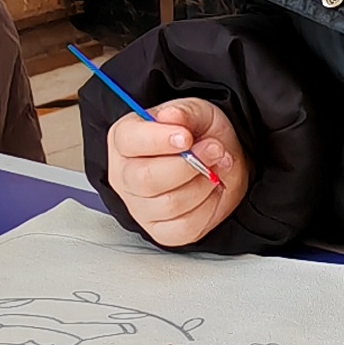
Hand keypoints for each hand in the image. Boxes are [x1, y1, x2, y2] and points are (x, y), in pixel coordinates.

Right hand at [106, 98, 244, 247]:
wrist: (219, 162)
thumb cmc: (200, 137)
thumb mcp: (197, 112)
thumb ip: (185, 112)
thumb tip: (172, 117)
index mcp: (124, 141)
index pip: (129, 141)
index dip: (159, 140)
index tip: (186, 136)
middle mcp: (125, 176)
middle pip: (146, 179)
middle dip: (188, 164)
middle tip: (212, 149)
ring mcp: (140, 207)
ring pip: (170, 204)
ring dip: (202, 183)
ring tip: (213, 168)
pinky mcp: (162, 231)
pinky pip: (185, 227)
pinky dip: (207, 208)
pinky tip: (209, 191)